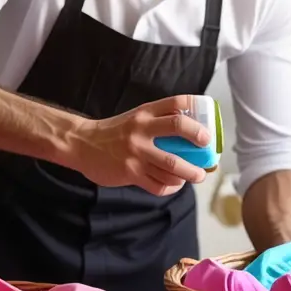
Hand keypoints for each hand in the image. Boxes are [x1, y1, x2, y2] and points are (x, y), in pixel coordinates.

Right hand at [69, 95, 210, 195]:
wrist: (82, 145)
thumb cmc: (114, 133)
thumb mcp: (134, 118)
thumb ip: (157, 121)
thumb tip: (190, 131)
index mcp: (144, 113)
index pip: (175, 103)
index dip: (195, 108)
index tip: (205, 122)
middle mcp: (141, 130)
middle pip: (178, 128)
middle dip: (199, 138)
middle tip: (207, 149)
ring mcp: (136, 152)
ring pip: (172, 165)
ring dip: (190, 173)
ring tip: (196, 176)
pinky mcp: (130, 173)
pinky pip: (158, 184)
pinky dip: (171, 187)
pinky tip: (174, 185)